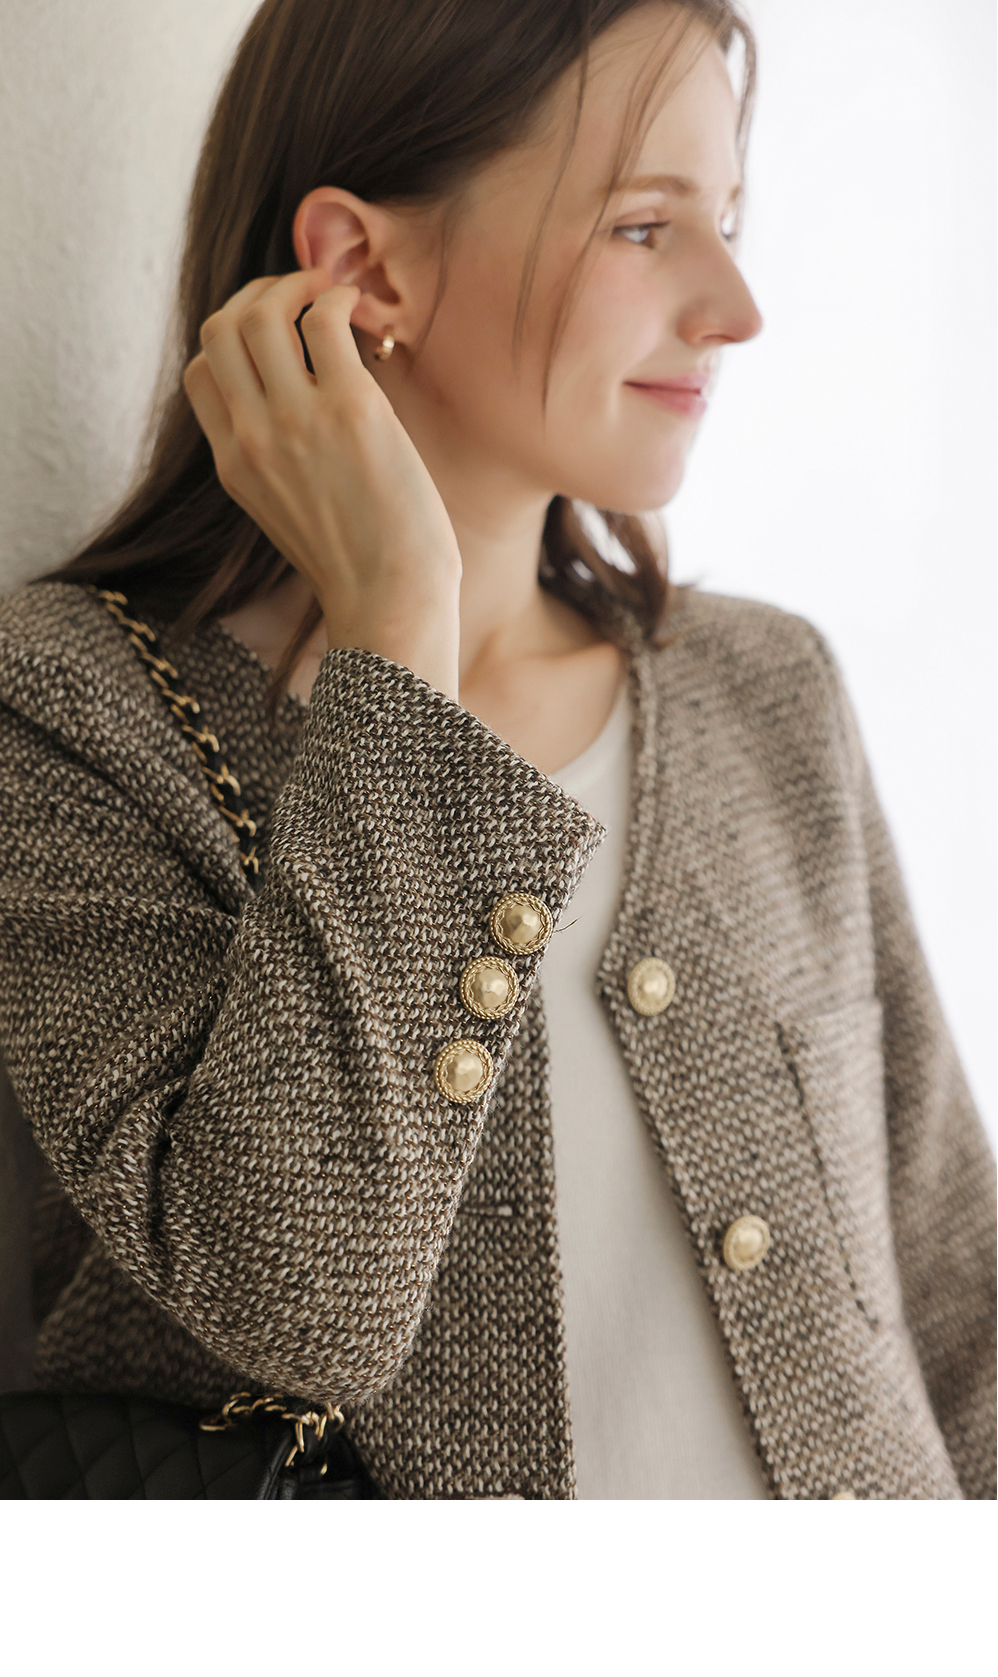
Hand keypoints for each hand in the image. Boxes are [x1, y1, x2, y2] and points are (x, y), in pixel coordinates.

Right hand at [182, 268, 461, 699]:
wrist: (389, 602)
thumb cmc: (360, 568)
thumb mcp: (291, 517)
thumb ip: (279, 465)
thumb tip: (308, 416)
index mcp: (233, 466)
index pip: (200, 373)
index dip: (232, 338)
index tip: (274, 333)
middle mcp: (252, 437)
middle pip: (220, 329)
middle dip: (258, 295)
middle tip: (302, 296)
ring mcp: (295, 421)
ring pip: (261, 312)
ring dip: (296, 284)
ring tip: (332, 292)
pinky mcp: (349, 409)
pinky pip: (324, 321)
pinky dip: (338, 300)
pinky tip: (361, 313)